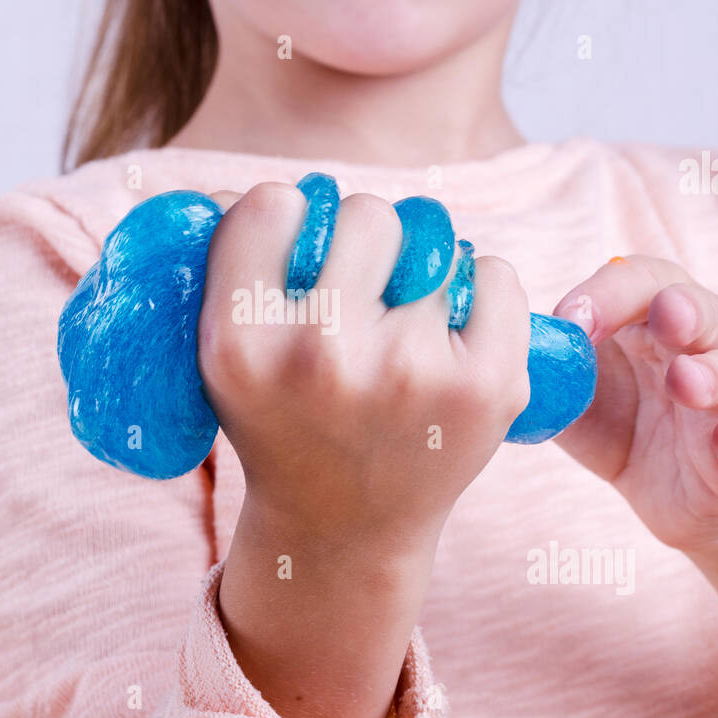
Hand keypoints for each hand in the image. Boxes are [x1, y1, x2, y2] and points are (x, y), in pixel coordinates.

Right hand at [200, 181, 531, 555]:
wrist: (345, 530)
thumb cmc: (282, 421)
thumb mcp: (223, 357)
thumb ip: (229, 262)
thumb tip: (246, 187)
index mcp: (239, 343)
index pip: (271, 204)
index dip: (288, 222)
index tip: (298, 259)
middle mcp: (320, 356)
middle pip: (364, 212)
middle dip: (363, 244)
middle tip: (358, 294)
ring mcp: (409, 371)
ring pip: (431, 239)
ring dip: (419, 268)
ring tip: (400, 320)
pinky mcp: (485, 386)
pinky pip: (494, 272)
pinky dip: (479, 290)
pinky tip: (449, 334)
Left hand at [553, 255, 717, 552]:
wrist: (680, 501)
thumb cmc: (624, 427)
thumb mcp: (575, 396)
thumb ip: (547, 370)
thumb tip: (492, 350)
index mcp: (655, 321)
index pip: (641, 281)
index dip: (608, 292)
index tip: (569, 317)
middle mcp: (705, 346)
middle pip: (703, 310)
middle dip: (683, 309)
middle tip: (665, 316)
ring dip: (713, 373)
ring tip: (686, 380)